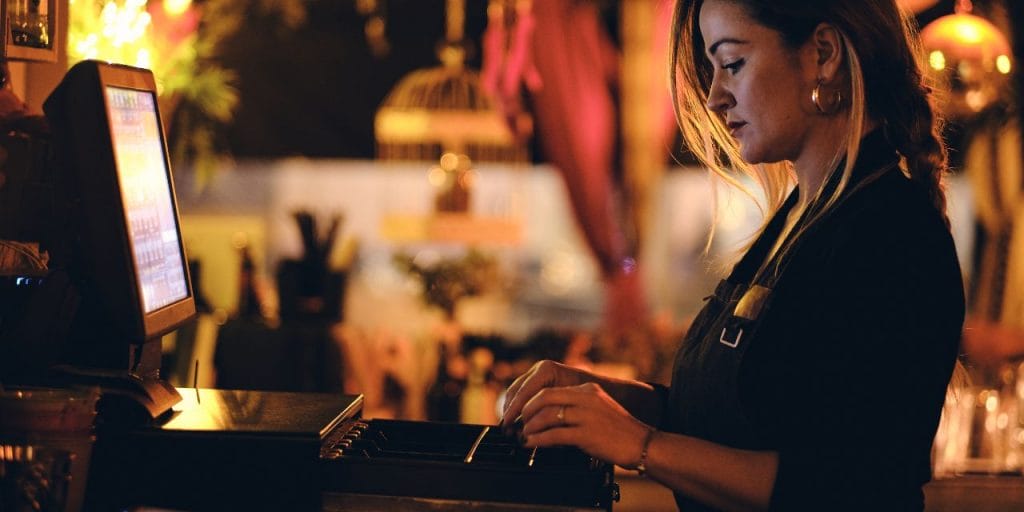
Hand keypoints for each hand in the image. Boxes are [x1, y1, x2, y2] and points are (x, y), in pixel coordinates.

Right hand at [500, 360, 581, 430]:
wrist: (600, 390)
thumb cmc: (588, 400)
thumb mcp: (570, 406)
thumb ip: (550, 415)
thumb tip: (531, 433)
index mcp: (547, 370)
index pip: (524, 391)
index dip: (514, 409)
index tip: (508, 424)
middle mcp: (539, 368)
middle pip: (516, 390)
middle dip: (510, 410)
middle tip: (506, 429)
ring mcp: (536, 373)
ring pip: (515, 391)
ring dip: (511, 410)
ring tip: (509, 428)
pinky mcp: (536, 381)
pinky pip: (521, 393)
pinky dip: (516, 407)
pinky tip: (515, 421)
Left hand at [519, 382, 650, 468]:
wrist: (643, 443)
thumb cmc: (620, 430)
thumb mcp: (599, 408)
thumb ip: (577, 405)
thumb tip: (549, 413)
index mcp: (588, 389)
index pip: (551, 390)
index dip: (532, 401)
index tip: (523, 411)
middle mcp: (586, 398)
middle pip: (545, 398)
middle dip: (526, 411)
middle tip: (518, 423)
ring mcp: (587, 416)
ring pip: (547, 415)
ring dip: (530, 426)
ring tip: (524, 435)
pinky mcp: (587, 434)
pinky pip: (554, 435)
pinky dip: (539, 439)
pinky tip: (532, 443)